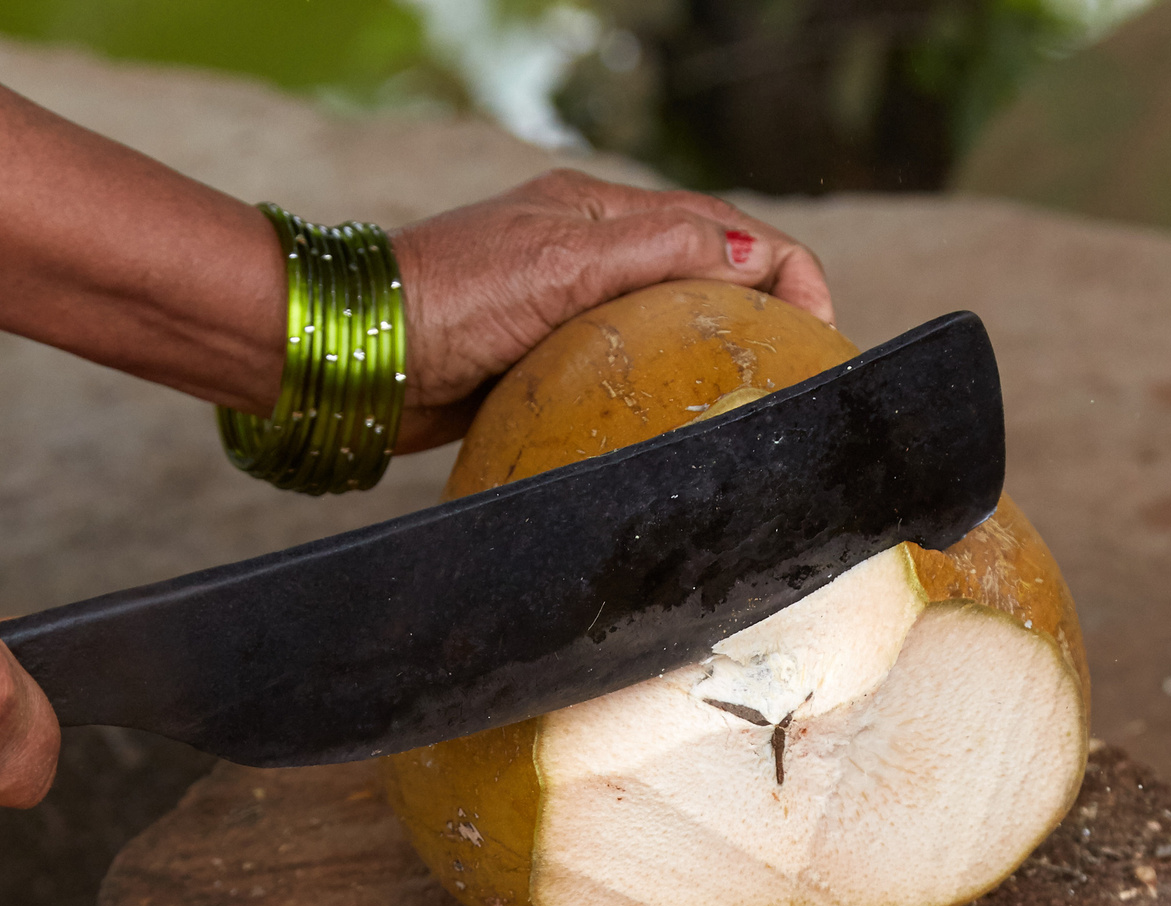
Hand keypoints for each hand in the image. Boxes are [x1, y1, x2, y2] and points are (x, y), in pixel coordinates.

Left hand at [390, 170, 835, 450]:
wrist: (351, 355)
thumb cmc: (449, 298)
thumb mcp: (566, 261)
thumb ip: (662, 250)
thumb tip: (756, 256)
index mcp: (602, 212)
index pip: (725, 229)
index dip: (786, 272)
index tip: (819, 331)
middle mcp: (588, 252)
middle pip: (703, 274)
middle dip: (763, 313)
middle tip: (801, 374)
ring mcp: (564, 308)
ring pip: (666, 326)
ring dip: (714, 354)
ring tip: (754, 404)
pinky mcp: (539, 360)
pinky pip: (622, 372)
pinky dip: (660, 392)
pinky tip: (673, 429)